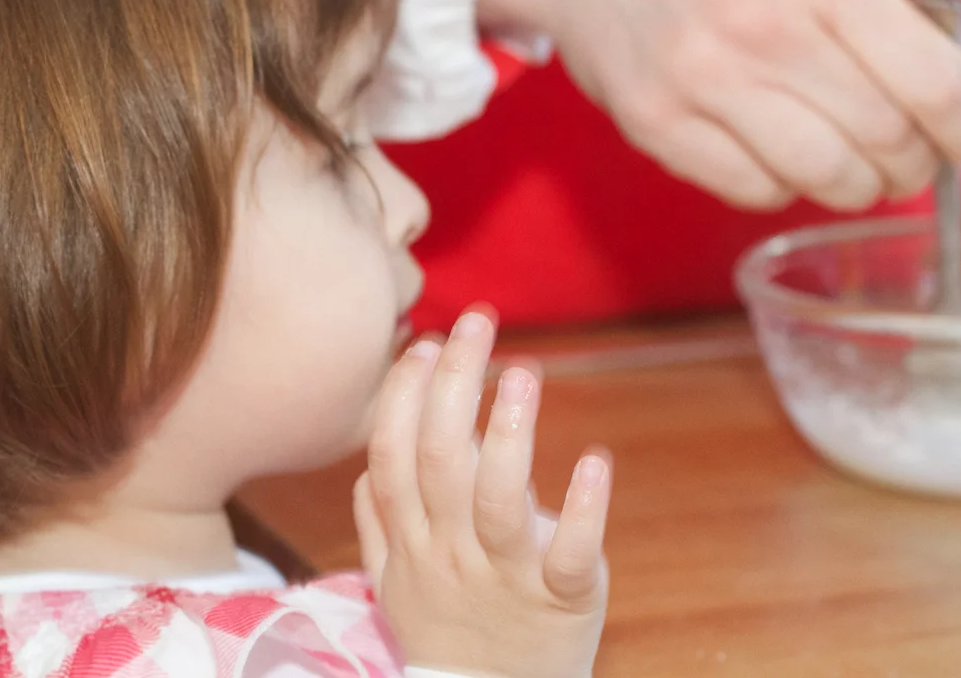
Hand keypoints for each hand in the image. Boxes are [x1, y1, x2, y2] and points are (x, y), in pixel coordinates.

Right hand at [357, 308, 609, 677]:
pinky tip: (594, 462)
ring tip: (523, 372)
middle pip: (440, 458)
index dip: (404, 396)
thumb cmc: (445, 638)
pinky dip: (581, 508)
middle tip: (479, 323)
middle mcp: (450, 550)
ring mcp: (504, 575)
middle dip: (456, 383)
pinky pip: (568, 553)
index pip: (392, 455)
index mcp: (411, 539)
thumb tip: (366, 469)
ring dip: (507, 432)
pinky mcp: (561, 598)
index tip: (426, 345)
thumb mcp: (395, 585)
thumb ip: (379, 523)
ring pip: (495, 499)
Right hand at [477, 0, 960, 211]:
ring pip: (822, 177)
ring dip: (853, 183)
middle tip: (906, 154)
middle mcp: (758, 31)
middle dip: (913, 162)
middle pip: (884, 140)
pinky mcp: (653, 124)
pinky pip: (751, 189)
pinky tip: (778, 155)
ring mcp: (698, 83)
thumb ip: (885, 8)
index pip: (932, 85)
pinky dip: (782, 185)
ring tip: (849, 165)